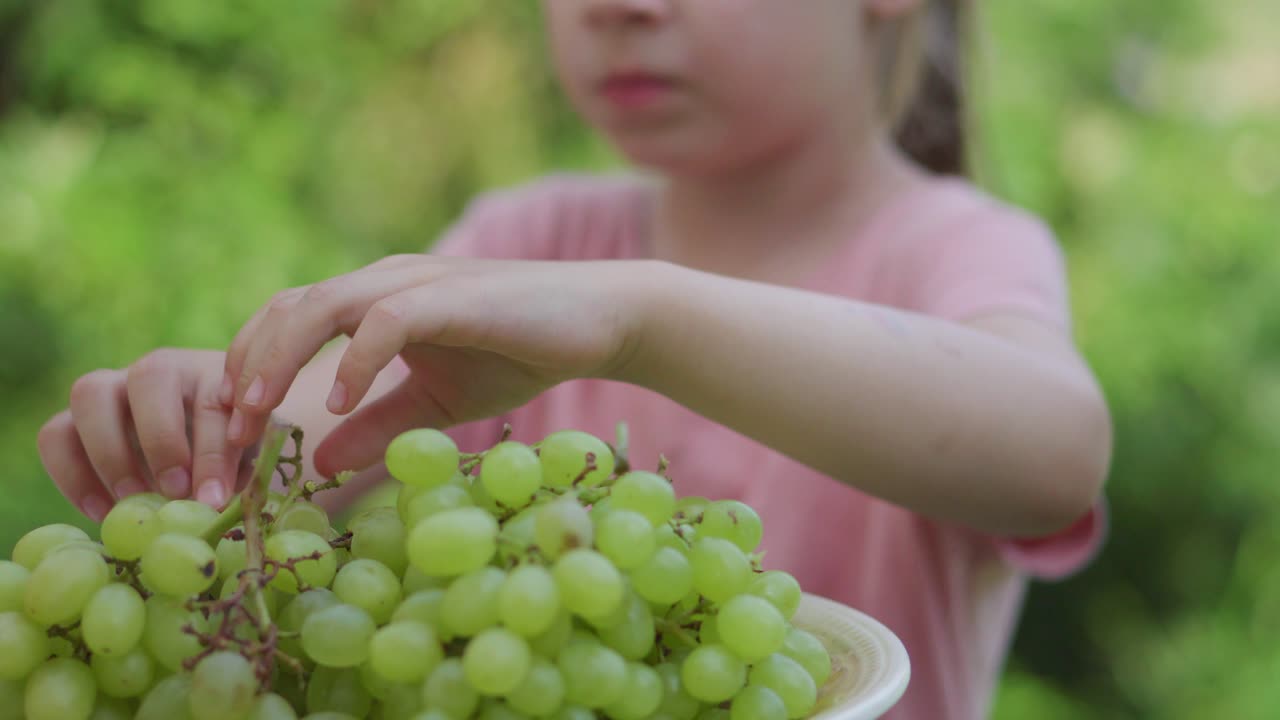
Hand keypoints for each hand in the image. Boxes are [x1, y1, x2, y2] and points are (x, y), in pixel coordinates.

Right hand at [38, 349, 252, 518]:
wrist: (200, 448)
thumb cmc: (233, 450)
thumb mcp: (248, 458)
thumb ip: (237, 470)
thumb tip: (209, 501)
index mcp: (213, 373)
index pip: (213, 400)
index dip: (213, 452)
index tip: (214, 498)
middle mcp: (160, 370)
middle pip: (150, 375)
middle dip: (162, 438)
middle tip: (174, 491)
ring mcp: (114, 388)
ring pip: (90, 392)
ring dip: (109, 452)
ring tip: (131, 501)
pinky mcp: (77, 418)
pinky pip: (55, 433)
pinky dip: (71, 474)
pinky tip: (101, 512)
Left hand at [220, 254, 652, 476]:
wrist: (597, 322)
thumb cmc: (521, 352)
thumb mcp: (437, 403)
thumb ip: (379, 425)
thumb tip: (319, 465)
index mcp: (375, 300)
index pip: (289, 320)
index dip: (250, 369)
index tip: (232, 430)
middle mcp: (385, 280)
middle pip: (288, 307)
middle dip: (246, 368)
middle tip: (229, 434)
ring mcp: (417, 283)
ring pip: (323, 304)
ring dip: (280, 359)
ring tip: (258, 414)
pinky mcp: (451, 296)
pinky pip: (385, 321)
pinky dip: (353, 360)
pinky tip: (336, 402)